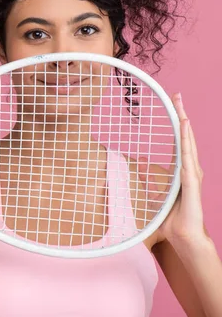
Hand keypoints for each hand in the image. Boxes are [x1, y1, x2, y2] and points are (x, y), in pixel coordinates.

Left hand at [140, 93, 205, 245]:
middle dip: (182, 115)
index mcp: (182, 170)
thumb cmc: (172, 218)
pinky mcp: (191, 182)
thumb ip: (149, 177)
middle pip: (186, 137)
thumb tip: (141, 162)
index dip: (178, 123)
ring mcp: (192, 175)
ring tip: (181, 106)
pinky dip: (186, 141)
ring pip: (188, 143)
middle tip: (178, 96)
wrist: (183, 236)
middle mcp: (190, 169)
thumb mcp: (154, 193)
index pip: (180, 142)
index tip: (175, 105)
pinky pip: (188, 157)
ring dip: (184, 124)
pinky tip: (184, 127)